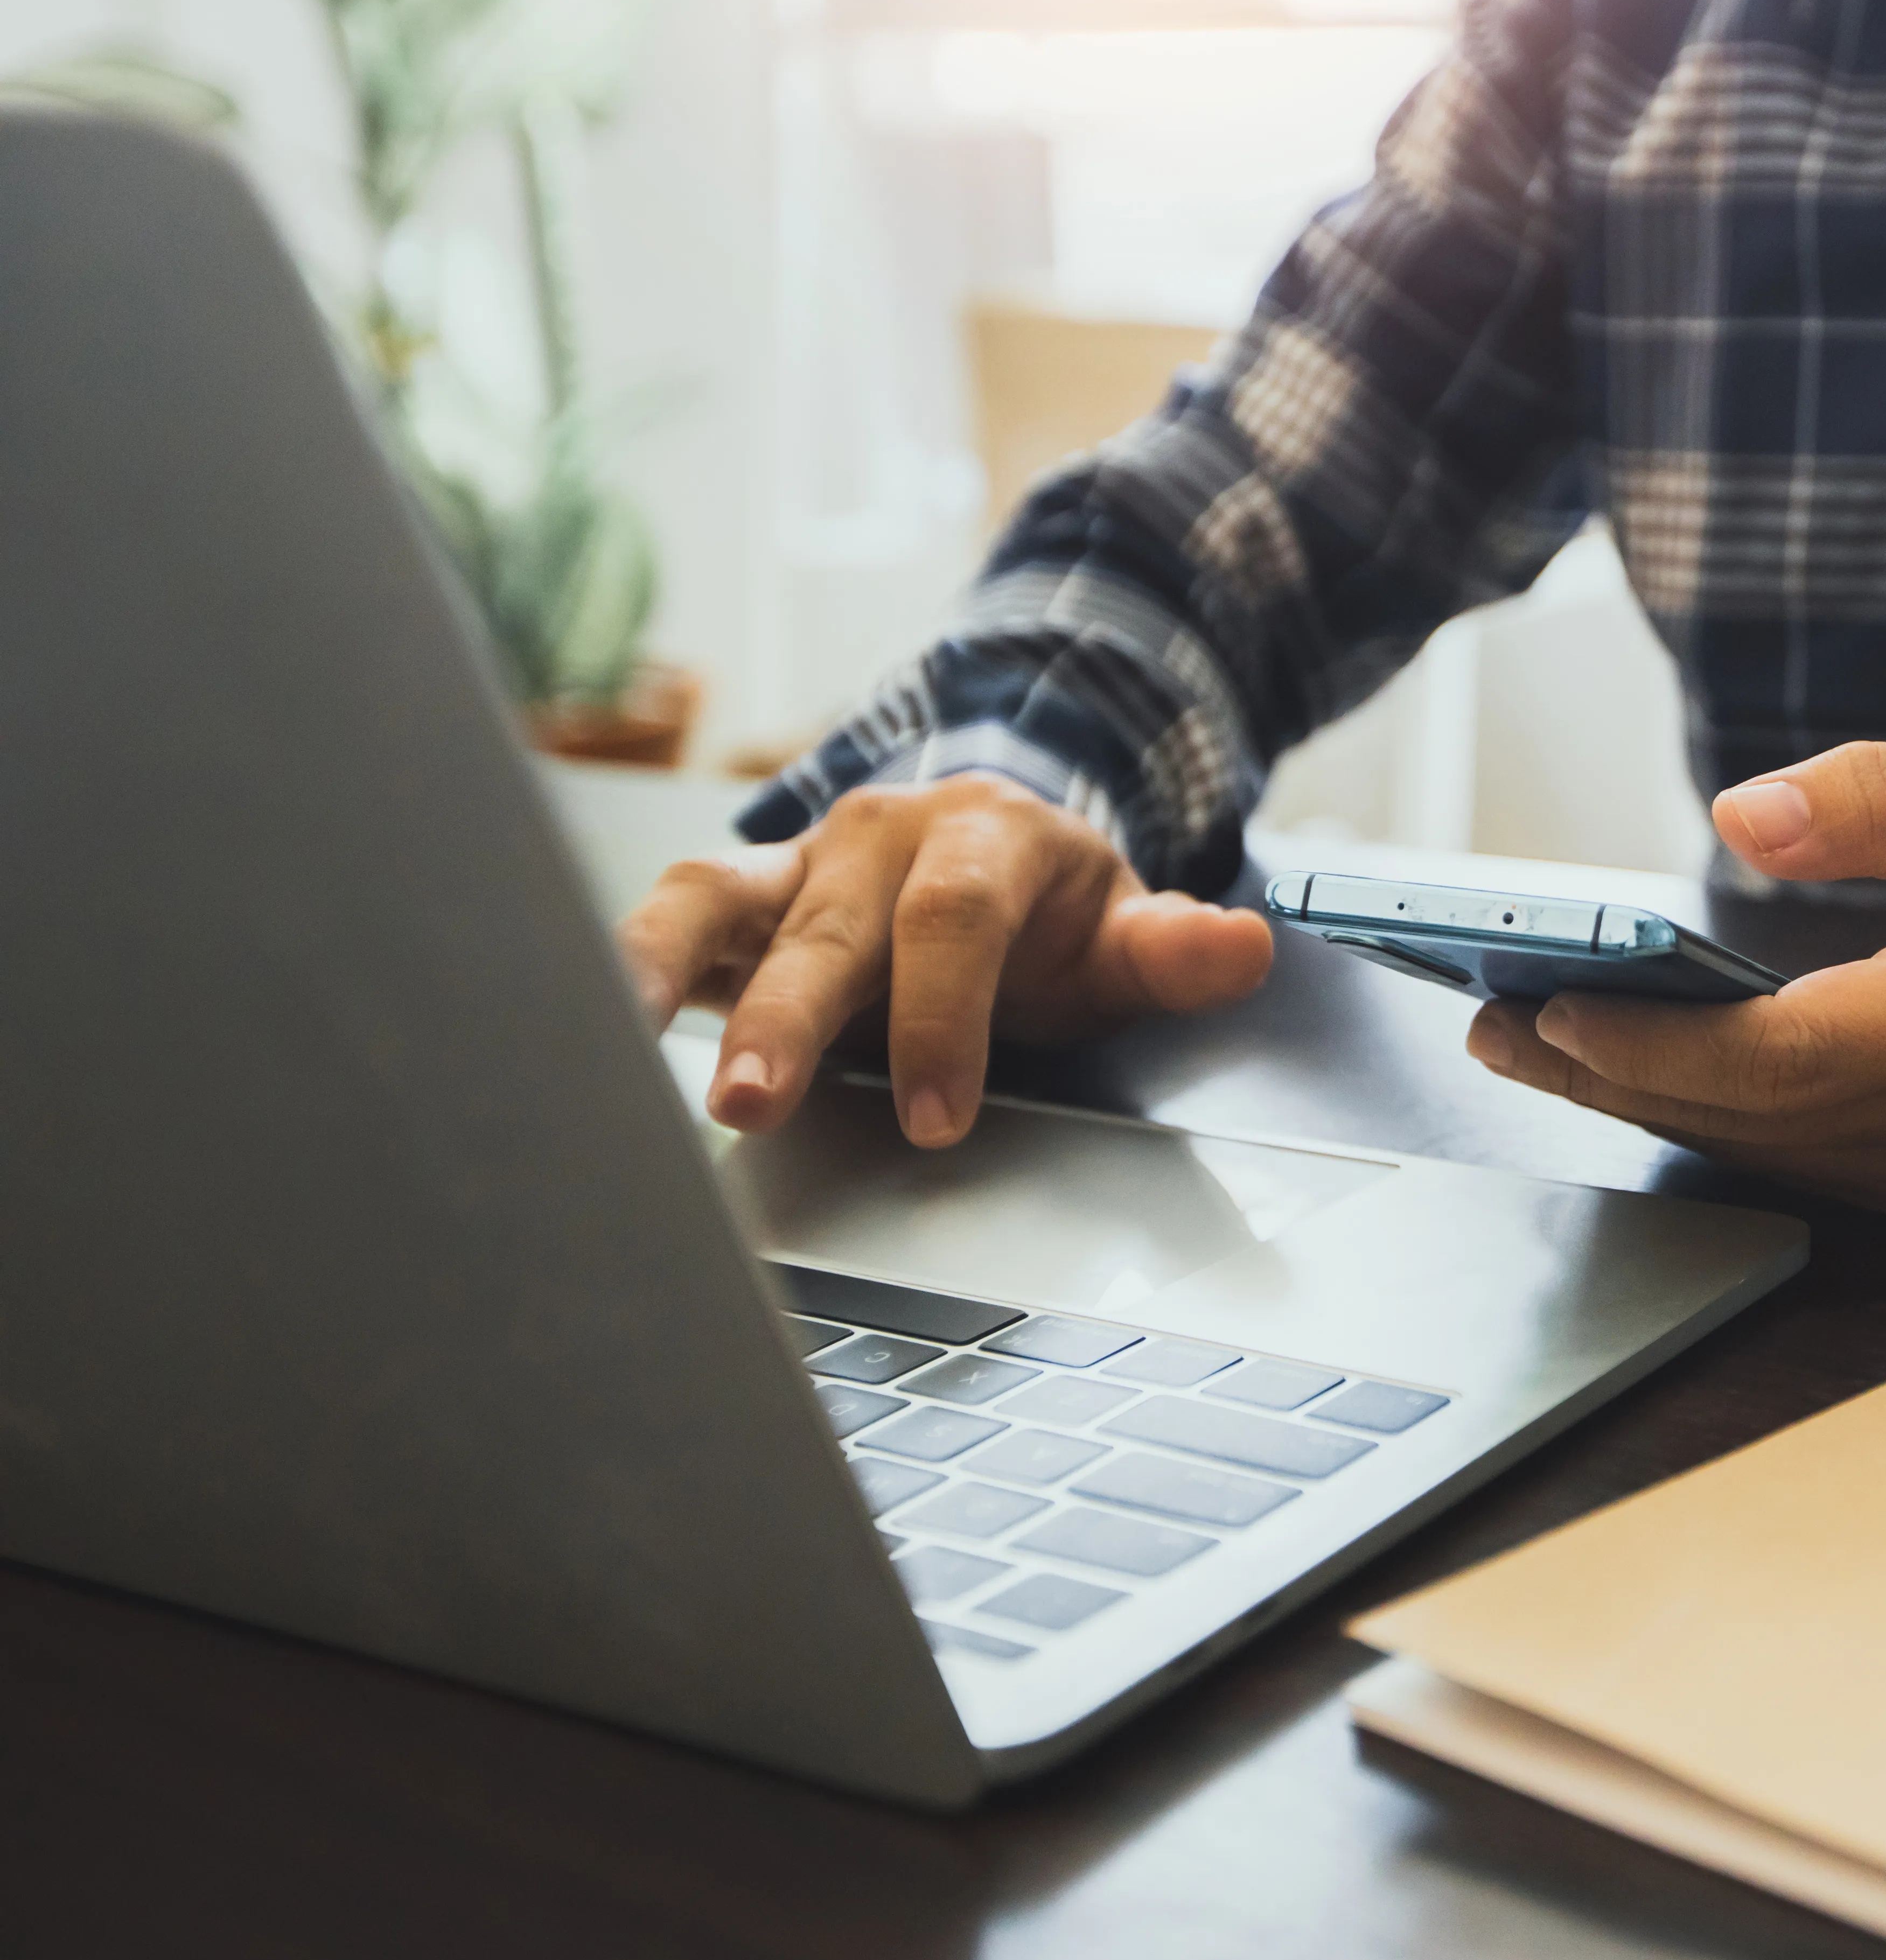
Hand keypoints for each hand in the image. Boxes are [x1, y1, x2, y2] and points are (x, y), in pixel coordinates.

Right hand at [615, 776, 1274, 1147]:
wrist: (987, 849)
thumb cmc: (1051, 919)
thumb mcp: (1122, 933)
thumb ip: (1177, 952)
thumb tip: (1241, 948)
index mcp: (984, 840)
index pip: (956, 925)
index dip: (941, 1020)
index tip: (937, 1119)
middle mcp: (876, 840)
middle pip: (827, 927)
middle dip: (786, 1020)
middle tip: (751, 1106)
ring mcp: (795, 865)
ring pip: (709, 901)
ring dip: (659, 979)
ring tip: (612, 1055)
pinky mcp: (731, 900)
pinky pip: (663, 923)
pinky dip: (613, 969)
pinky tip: (570, 1033)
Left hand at [1465, 742, 1885, 1212]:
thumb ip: (1872, 799)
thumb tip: (1740, 814)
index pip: (1788, 1055)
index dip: (1660, 1039)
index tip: (1556, 1001)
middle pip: (1748, 1117)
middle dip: (1606, 1072)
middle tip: (1490, 1022)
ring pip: (1760, 1152)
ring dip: (1637, 1101)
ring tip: (1525, 1044)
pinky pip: (1796, 1163)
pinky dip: (1705, 1121)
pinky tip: (1630, 1076)